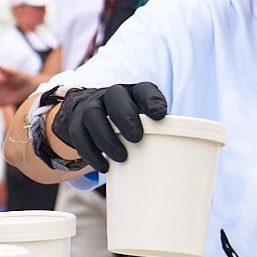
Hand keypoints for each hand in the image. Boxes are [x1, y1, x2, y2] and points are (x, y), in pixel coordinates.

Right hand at [50, 82, 167, 170]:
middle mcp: (111, 94)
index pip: (144, 90)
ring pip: (93, 116)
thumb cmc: (128, 122)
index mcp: (134, 93)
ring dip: (107, 137)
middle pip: (115, 96)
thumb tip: (180, 158)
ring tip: (120, 158)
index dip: (152, 100)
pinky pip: (79, 135)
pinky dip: (91, 152)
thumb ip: (160, 131)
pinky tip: (103, 167)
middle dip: (126, 117)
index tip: (160, 116)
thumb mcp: (145, 121)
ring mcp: (90, 106)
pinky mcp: (76, 123)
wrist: (91, 114)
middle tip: (137, 138)